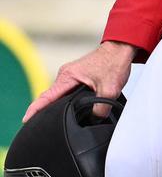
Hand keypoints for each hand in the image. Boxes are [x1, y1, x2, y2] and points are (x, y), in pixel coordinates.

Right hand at [22, 40, 137, 122]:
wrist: (121, 49)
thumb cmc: (114, 63)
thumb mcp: (110, 90)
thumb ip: (101, 109)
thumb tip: (95, 120)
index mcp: (68, 76)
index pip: (47, 96)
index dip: (35, 109)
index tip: (25, 120)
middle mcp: (65, 75)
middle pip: (49, 97)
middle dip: (42, 111)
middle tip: (38, 127)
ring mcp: (70, 75)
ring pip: (58, 95)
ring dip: (54, 106)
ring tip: (50, 121)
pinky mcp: (77, 77)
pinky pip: (65, 92)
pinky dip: (63, 101)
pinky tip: (65, 110)